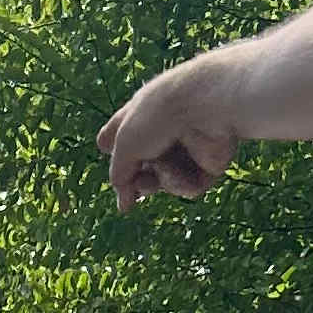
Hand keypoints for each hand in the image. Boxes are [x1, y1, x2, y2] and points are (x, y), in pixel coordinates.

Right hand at [98, 54, 243, 209]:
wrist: (205, 107)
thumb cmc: (160, 116)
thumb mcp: (125, 145)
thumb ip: (119, 176)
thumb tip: (123, 206)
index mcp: (142, 115)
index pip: (121, 132)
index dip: (111, 143)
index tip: (103, 147)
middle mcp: (164, 130)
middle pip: (143, 167)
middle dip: (138, 180)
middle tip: (139, 186)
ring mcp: (187, 148)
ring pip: (165, 181)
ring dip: (161, 181)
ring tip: (163, 169)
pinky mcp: (209, 163)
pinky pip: (188, 187)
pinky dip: (182, 184)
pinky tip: (185, 171)